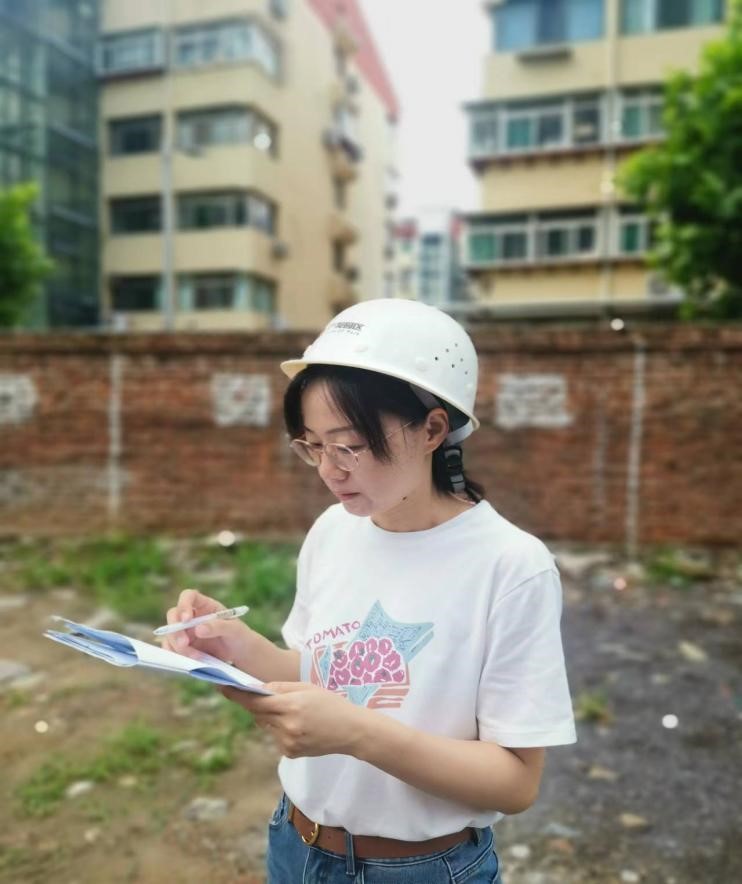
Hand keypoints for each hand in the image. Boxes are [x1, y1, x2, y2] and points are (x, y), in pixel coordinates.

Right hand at [161, 588, 249, 667]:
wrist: (240, 654)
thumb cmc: (239, 635)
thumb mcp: (235, 629)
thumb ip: (218, 627)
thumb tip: (198, 629)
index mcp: (205, 605)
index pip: (189, 596)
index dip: (184, 605)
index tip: (186, 619)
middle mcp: (192, 616)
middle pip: (173, 615)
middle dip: (175, 630)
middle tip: (184, 644)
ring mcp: (186, 631)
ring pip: (170, 634)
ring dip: (176, 646)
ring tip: (195, 657)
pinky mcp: (183, 646)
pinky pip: (171, 648)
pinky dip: (175, 655)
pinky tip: (187, 661)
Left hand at [221, 682, 366, 758]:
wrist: (350, 731)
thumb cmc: (330, 704)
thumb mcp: (307, 688)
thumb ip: (281, 688)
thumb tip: (258, 689)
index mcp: (291, 706)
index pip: (256, 701)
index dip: (237, 694)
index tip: (221, 686)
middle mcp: (286, 726)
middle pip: (258, 713)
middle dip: (256, 704)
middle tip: (264, 696)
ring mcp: (287, 742)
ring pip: (266, 725)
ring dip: (270, 718)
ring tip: (294, 713)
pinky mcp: (289, 753)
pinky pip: (275, 736)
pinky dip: (280, 729)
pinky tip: (299, 727)